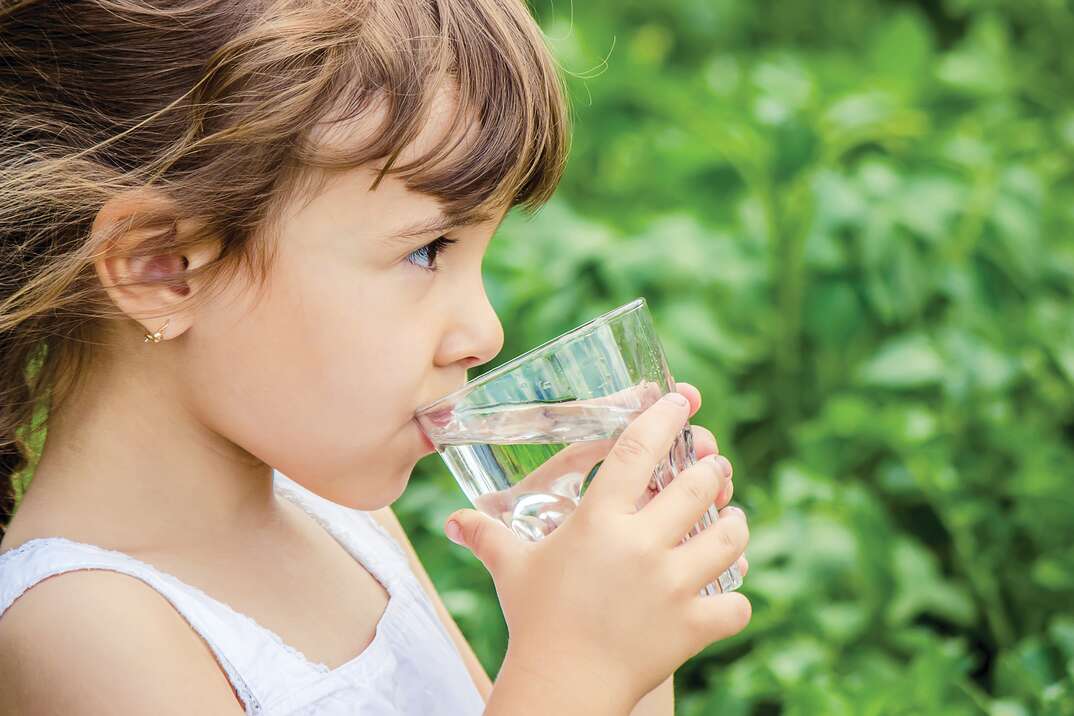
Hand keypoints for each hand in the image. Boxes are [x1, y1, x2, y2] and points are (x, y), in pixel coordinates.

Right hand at [445, 383, 749, 708]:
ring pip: (730, 536)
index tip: (679, 403)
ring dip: (734, 524)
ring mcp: (673, 585)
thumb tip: (452, 520)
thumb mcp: (512, 569)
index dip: (663, 418)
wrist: (560, 687)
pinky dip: (736, 598)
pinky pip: (737, 603)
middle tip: (711, 472)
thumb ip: (487, 536)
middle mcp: (641, 544)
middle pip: (699, 485)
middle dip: (711, 472)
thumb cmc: (535, 621)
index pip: (639, 449)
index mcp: (599, 520)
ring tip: (729, 521)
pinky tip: (725, 593)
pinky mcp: (693, 625)